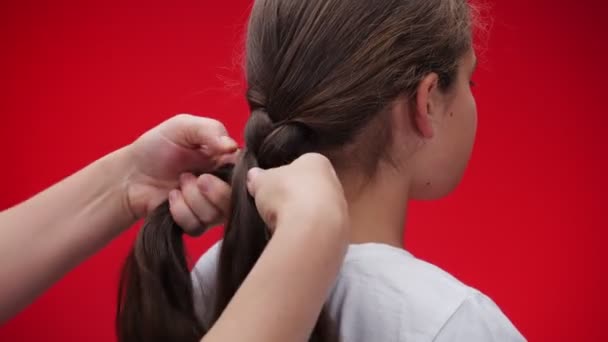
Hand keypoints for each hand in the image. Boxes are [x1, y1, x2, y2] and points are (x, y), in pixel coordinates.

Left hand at [123, 114, 237, 225]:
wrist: (130, 174)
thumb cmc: (156, 146)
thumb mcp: (183, 126)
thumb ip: (211, 130)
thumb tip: (232, 147)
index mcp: (226, 161)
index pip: (247, 173)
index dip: (238, 174)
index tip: (217, 165)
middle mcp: (223, 185)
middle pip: (237, 200)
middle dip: (214, 190)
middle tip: (193, 176)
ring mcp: (210, 206)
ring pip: (217, 215)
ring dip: (193, 198)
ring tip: (178, 185)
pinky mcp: (195, 223)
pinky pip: (198, 226)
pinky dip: (181, 211)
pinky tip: (171, 197)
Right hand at [245, 153, 348, 232]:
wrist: (312, 227)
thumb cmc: (286, 193)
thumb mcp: (261, 182)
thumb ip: (258, 178)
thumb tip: (254, 175)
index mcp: (317, 161)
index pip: (301, 165)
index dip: (285, 177)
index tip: (272, 188)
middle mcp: (334, 181)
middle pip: (311, 188)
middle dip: (295, 198)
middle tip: (276, 208)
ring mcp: (341, 207)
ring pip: (317, 211)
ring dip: (302, 218)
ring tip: (284, 226)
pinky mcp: (342, 231)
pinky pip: (320, 230)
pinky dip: (309, 233)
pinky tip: (297, 238)